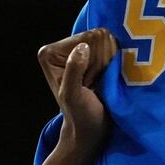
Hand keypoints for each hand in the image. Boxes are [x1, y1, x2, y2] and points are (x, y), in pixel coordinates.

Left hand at [37, 27, 117, 151]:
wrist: (90, 127)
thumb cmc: (80, 115)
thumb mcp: (73, 96)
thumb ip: (74, 71)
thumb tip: (82, 46)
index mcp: (50, 52)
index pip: (87, 38)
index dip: (94, 61)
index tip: (88, 83)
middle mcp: (61, 46)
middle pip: (98, 36)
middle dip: (101, 62)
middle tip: (94, 83)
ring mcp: (77, 48)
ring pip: (108, 41)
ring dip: (108, 63)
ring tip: (99, 81)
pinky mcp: (91, 53)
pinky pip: (114, 47)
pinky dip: (114, 62)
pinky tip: (107, 77)